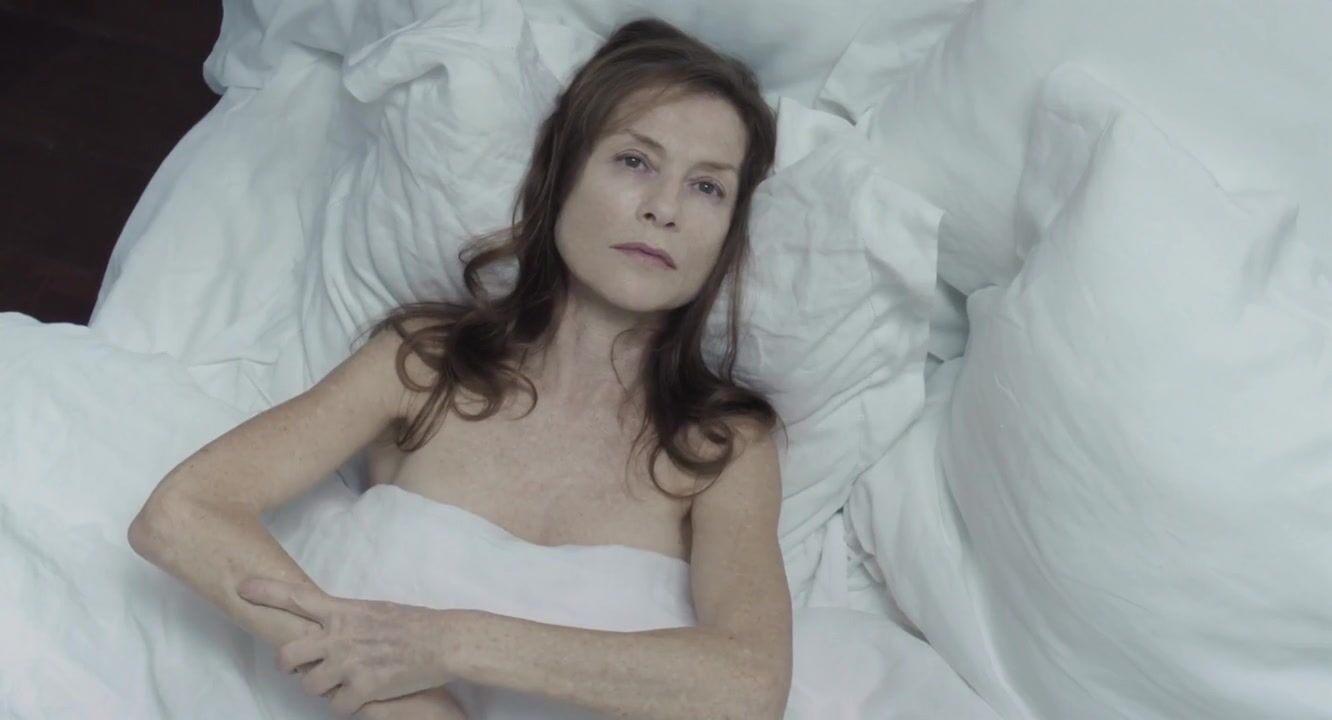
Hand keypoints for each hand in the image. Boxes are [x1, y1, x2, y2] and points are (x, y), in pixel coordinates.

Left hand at [238, 577, 456, 717]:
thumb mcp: (374, 610)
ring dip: (322, 688)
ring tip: (342, 683)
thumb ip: (347, 618)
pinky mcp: (362, 689)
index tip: (241, 587)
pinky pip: (337, 706)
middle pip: (288, 655)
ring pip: (309, 686)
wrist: (442, 641)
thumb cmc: (413, 623)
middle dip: (288, 666)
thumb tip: (332, 627)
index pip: (296, 598)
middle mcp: (339, 637)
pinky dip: (347, 705)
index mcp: (343, 612)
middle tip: (299, 669)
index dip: (265, 592)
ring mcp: (348, 664)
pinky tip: (361, 696)